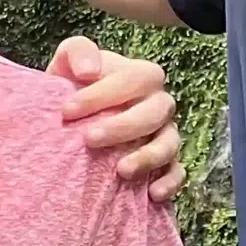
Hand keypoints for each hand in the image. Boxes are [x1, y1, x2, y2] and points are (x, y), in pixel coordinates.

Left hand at [49, 37, 183, 201]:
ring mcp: (165, 133)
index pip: (133, 79)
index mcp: (139, 75)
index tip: (66, 111)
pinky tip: (152, 193)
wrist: (71, 122)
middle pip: (155, 112)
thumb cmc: (71, 89)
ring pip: (170, 143)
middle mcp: (157, 103)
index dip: (102, 94)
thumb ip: (77, 52)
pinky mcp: (165, 163)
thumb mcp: (67, 62)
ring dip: (148, 157)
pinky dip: (169, 182)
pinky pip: (178, 172)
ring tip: (121, 171)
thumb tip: (89, 71)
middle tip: (89, 139)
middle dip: (123, 127)